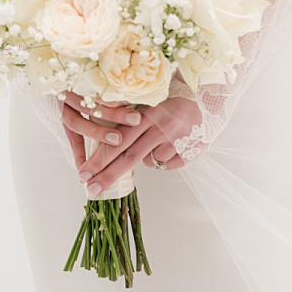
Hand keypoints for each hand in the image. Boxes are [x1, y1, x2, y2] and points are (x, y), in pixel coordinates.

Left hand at [60, 93, 201, 195]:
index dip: (99, 159)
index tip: (82, 174)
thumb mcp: (148, 102)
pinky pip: (166, 164)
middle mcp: (162, 127)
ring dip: (146, 157)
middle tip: (90, 189)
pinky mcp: (190, 152)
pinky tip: (171, 144)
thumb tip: (98, 130)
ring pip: (150, 161)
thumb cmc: (170, 101)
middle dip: (107, 175)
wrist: (208, 102)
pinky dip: (163, 159)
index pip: (118, 141)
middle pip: (129, 157)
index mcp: (149, 113)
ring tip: (156, 140)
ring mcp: (177, 141)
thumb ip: (127, 115)